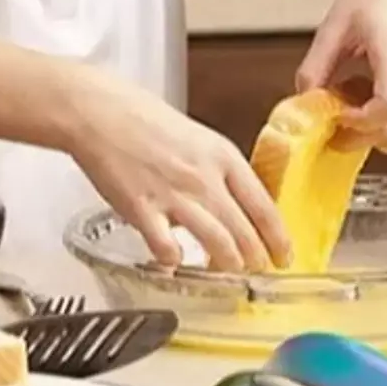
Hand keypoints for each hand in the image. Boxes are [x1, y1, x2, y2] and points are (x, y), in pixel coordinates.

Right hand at [63, 74, 290, 273]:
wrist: (102, 112)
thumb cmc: (146, 121)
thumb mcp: (198, 138)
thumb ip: (217, 171)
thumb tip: (233, 204)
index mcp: (222, 156)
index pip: (263, 204)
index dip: (278, 236)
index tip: (284, 254)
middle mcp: (204, 177)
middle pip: (244, 229)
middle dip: (256, 257)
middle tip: (258, 270)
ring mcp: (174, 194)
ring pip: (216, 242)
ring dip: (227, 263)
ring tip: (230, 273)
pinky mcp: (142, 209)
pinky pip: (166, 247)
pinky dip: (174, 261)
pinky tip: (175, 264)